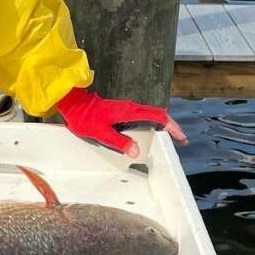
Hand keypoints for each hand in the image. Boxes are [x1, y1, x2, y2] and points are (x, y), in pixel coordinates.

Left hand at [56, 87, 186, 158]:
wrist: (73, 104)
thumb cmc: (84, 117)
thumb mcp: (100, 133)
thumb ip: (119, 141)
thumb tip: (136, 150)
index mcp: (129, 112)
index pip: (157, 116)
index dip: (171, 126)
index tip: (180, 136)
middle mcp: (131, 107)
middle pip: (158, 114)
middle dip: (171, 126)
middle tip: (179, 139)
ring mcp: (126, 108)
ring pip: (151, 114)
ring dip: (162, 124)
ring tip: (169, 137)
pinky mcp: (122, 110)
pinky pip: (143, 115)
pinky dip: (152, 123)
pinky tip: (151, 132)